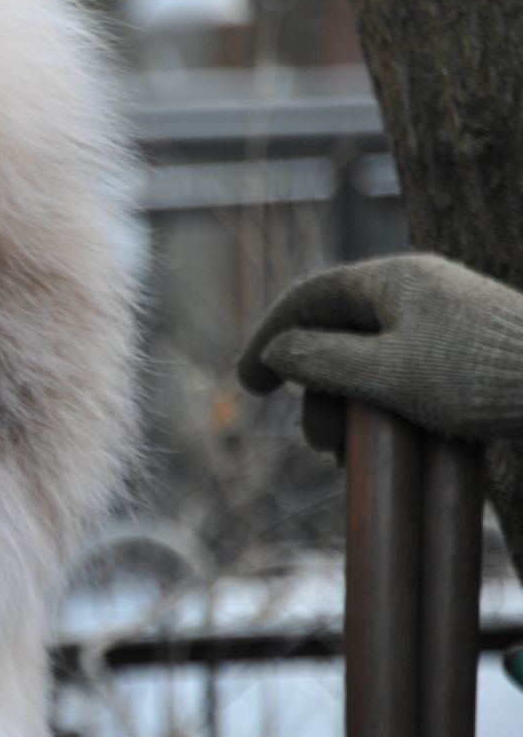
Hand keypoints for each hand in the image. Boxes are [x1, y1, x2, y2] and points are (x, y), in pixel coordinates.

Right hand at [237, 253, 522, 448]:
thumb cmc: (485, 378)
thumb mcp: (387, 372)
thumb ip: (320, 359)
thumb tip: (277, 351)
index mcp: (394, 278)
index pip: (308, 298)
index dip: (268, 339)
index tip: (250, 388)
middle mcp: (418, 293)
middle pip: (339, 333)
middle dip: (318, 390)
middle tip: (318, 443)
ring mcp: (447, 324)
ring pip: (373, 361)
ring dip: (351, 408)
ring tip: (352, 457)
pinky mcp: (471, 357)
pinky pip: (408, 376)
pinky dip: (386, 410)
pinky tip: (388, 448)